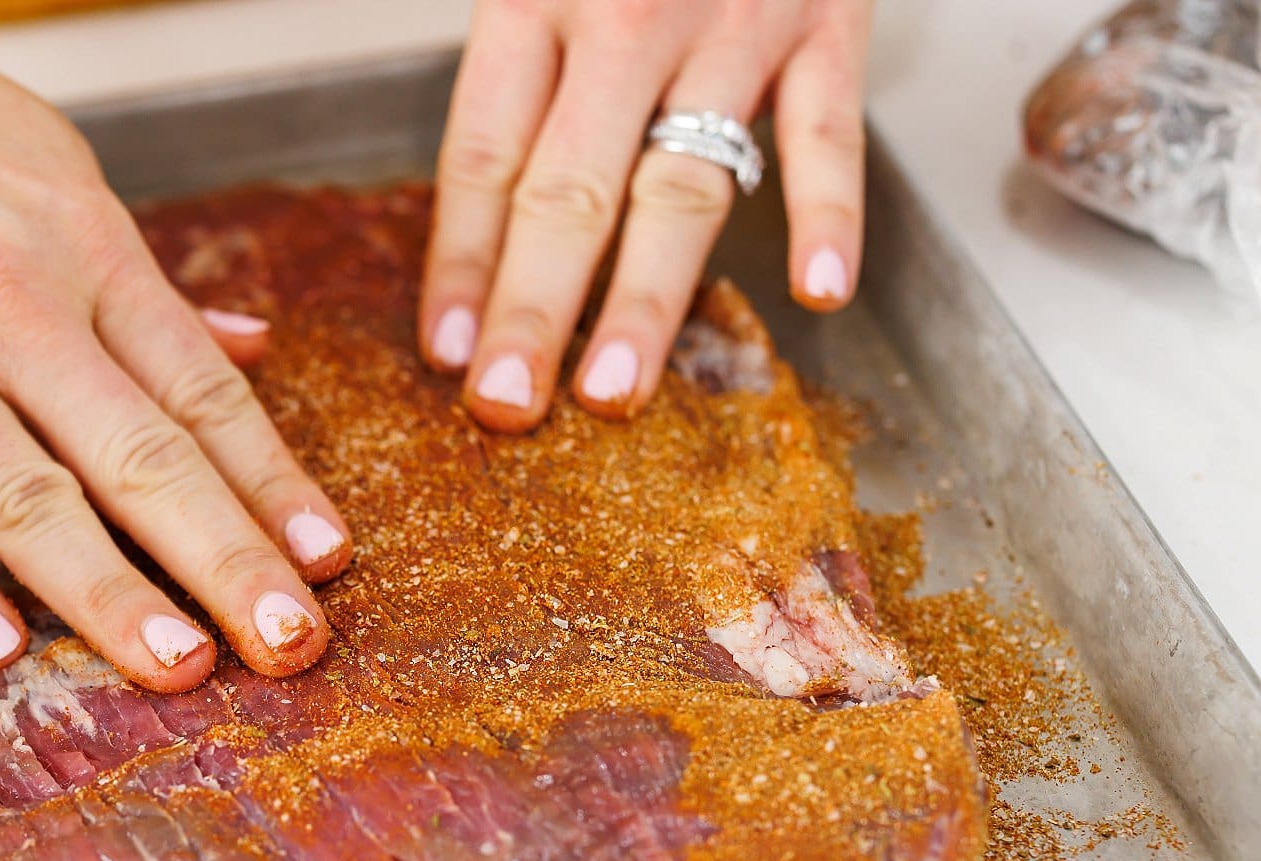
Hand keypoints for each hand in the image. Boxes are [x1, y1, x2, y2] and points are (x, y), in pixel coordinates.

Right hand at [0, 37, 350, 690]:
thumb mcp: (61, 178)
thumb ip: (148, 286)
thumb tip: (254, 345)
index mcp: (88, 254)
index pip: (202, 391)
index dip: (271, 484)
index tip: (326, 562)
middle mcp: (13, 310)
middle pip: (139, 456)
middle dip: (224, 560)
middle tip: (287, 644)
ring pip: (26, 496)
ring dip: (109, 591)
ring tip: (178, 665)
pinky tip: (3, 645)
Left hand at [421, 0, 871, 428]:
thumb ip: (510, 71)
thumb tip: (474, 225)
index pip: (483, 158)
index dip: (461, 263)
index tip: (448, 353)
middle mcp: (622, 18)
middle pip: (567, 189)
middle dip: (533, 309)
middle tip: (508, 405)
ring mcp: (731, 25)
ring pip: (681, 183)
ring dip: (647, 299)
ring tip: (614, 391)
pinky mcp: (826, 21)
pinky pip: (828, 131)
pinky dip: (830, 212)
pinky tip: (818, 293)